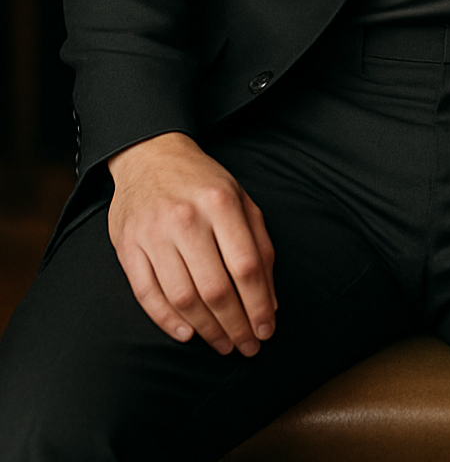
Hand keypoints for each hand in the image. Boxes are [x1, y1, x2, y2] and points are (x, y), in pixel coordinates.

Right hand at [107, 131, 276, 355]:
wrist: (150, 155)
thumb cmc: (203, 183)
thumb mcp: (241, 200)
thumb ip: (260, 246)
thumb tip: (270, 300)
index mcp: (220, 202)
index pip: (246, 267)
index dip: (259, 305)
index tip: (267, 330)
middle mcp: (186, 218)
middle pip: (215, 288)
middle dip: (236, 326)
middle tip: (247, 347)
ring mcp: (153, 233)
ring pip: (182, 297)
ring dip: (206, 330)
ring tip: (223, 344)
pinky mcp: (127, 246)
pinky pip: (147, 294)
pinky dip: (167, 321)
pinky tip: (188, 334)